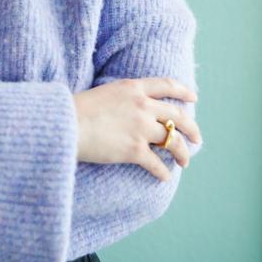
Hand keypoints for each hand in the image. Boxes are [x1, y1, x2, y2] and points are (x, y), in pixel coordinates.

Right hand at [72, 77, 201, 180]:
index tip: (193, 98)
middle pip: (177, 116)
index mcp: (133, 88)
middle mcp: (142, 106)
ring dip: (183, 153)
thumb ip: (122, 97)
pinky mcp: (134, 150)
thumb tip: (131, 108)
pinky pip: (157, 164)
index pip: (167, 85)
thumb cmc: (75, 109)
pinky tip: (164, 176)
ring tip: (185, 161)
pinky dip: (163, 172)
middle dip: (191, 128)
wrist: (64, 123)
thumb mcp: (104, 92)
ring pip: (173, 141)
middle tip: (197, 138)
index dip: (183, 91)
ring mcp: (140, 128)